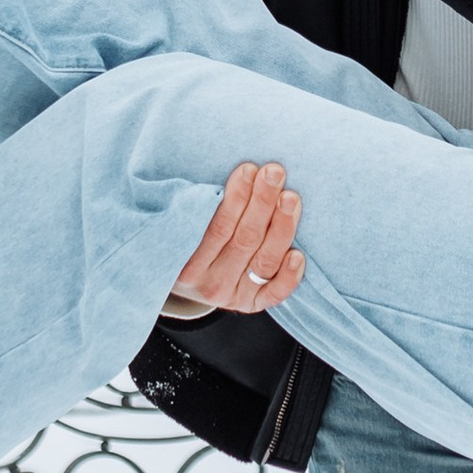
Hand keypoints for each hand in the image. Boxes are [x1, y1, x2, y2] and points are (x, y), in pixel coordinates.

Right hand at [172, 162, 305, 314]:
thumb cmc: (182, 239)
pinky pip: (274, 294)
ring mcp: (233, 295)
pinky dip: (289, 277)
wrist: (173, 279)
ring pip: (264, 261)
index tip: (249, 169)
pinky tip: (298, 254)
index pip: (217, 228)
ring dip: (282, 227)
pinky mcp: (251, 303)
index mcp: (185, 264)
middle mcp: (210, 283)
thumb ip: (191, 207)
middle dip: (262, 202)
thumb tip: (231, 173)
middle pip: (244, 239)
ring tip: (290, 197)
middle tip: (274, 172)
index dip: (236, 198)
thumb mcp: (175, 226)